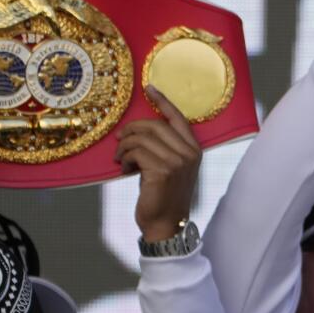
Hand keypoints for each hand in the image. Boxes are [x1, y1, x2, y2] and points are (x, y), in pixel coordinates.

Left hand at [114, 86, 200, 242]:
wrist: (166, 224)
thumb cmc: (164, 196)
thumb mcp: (171, 168)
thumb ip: (165, 148)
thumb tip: (139, 130)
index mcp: (194, 150)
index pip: (178, 118)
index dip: (163, 101)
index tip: (148, 88)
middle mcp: (189, 154)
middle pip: (154, 125)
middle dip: (131, 130)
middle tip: (119, 140)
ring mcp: (177, 162)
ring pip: (142, 138)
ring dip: (124, 147)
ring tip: (120, 159)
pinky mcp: (162, 171)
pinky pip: (136, 152)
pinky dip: (124, 159)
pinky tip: (124, 169)